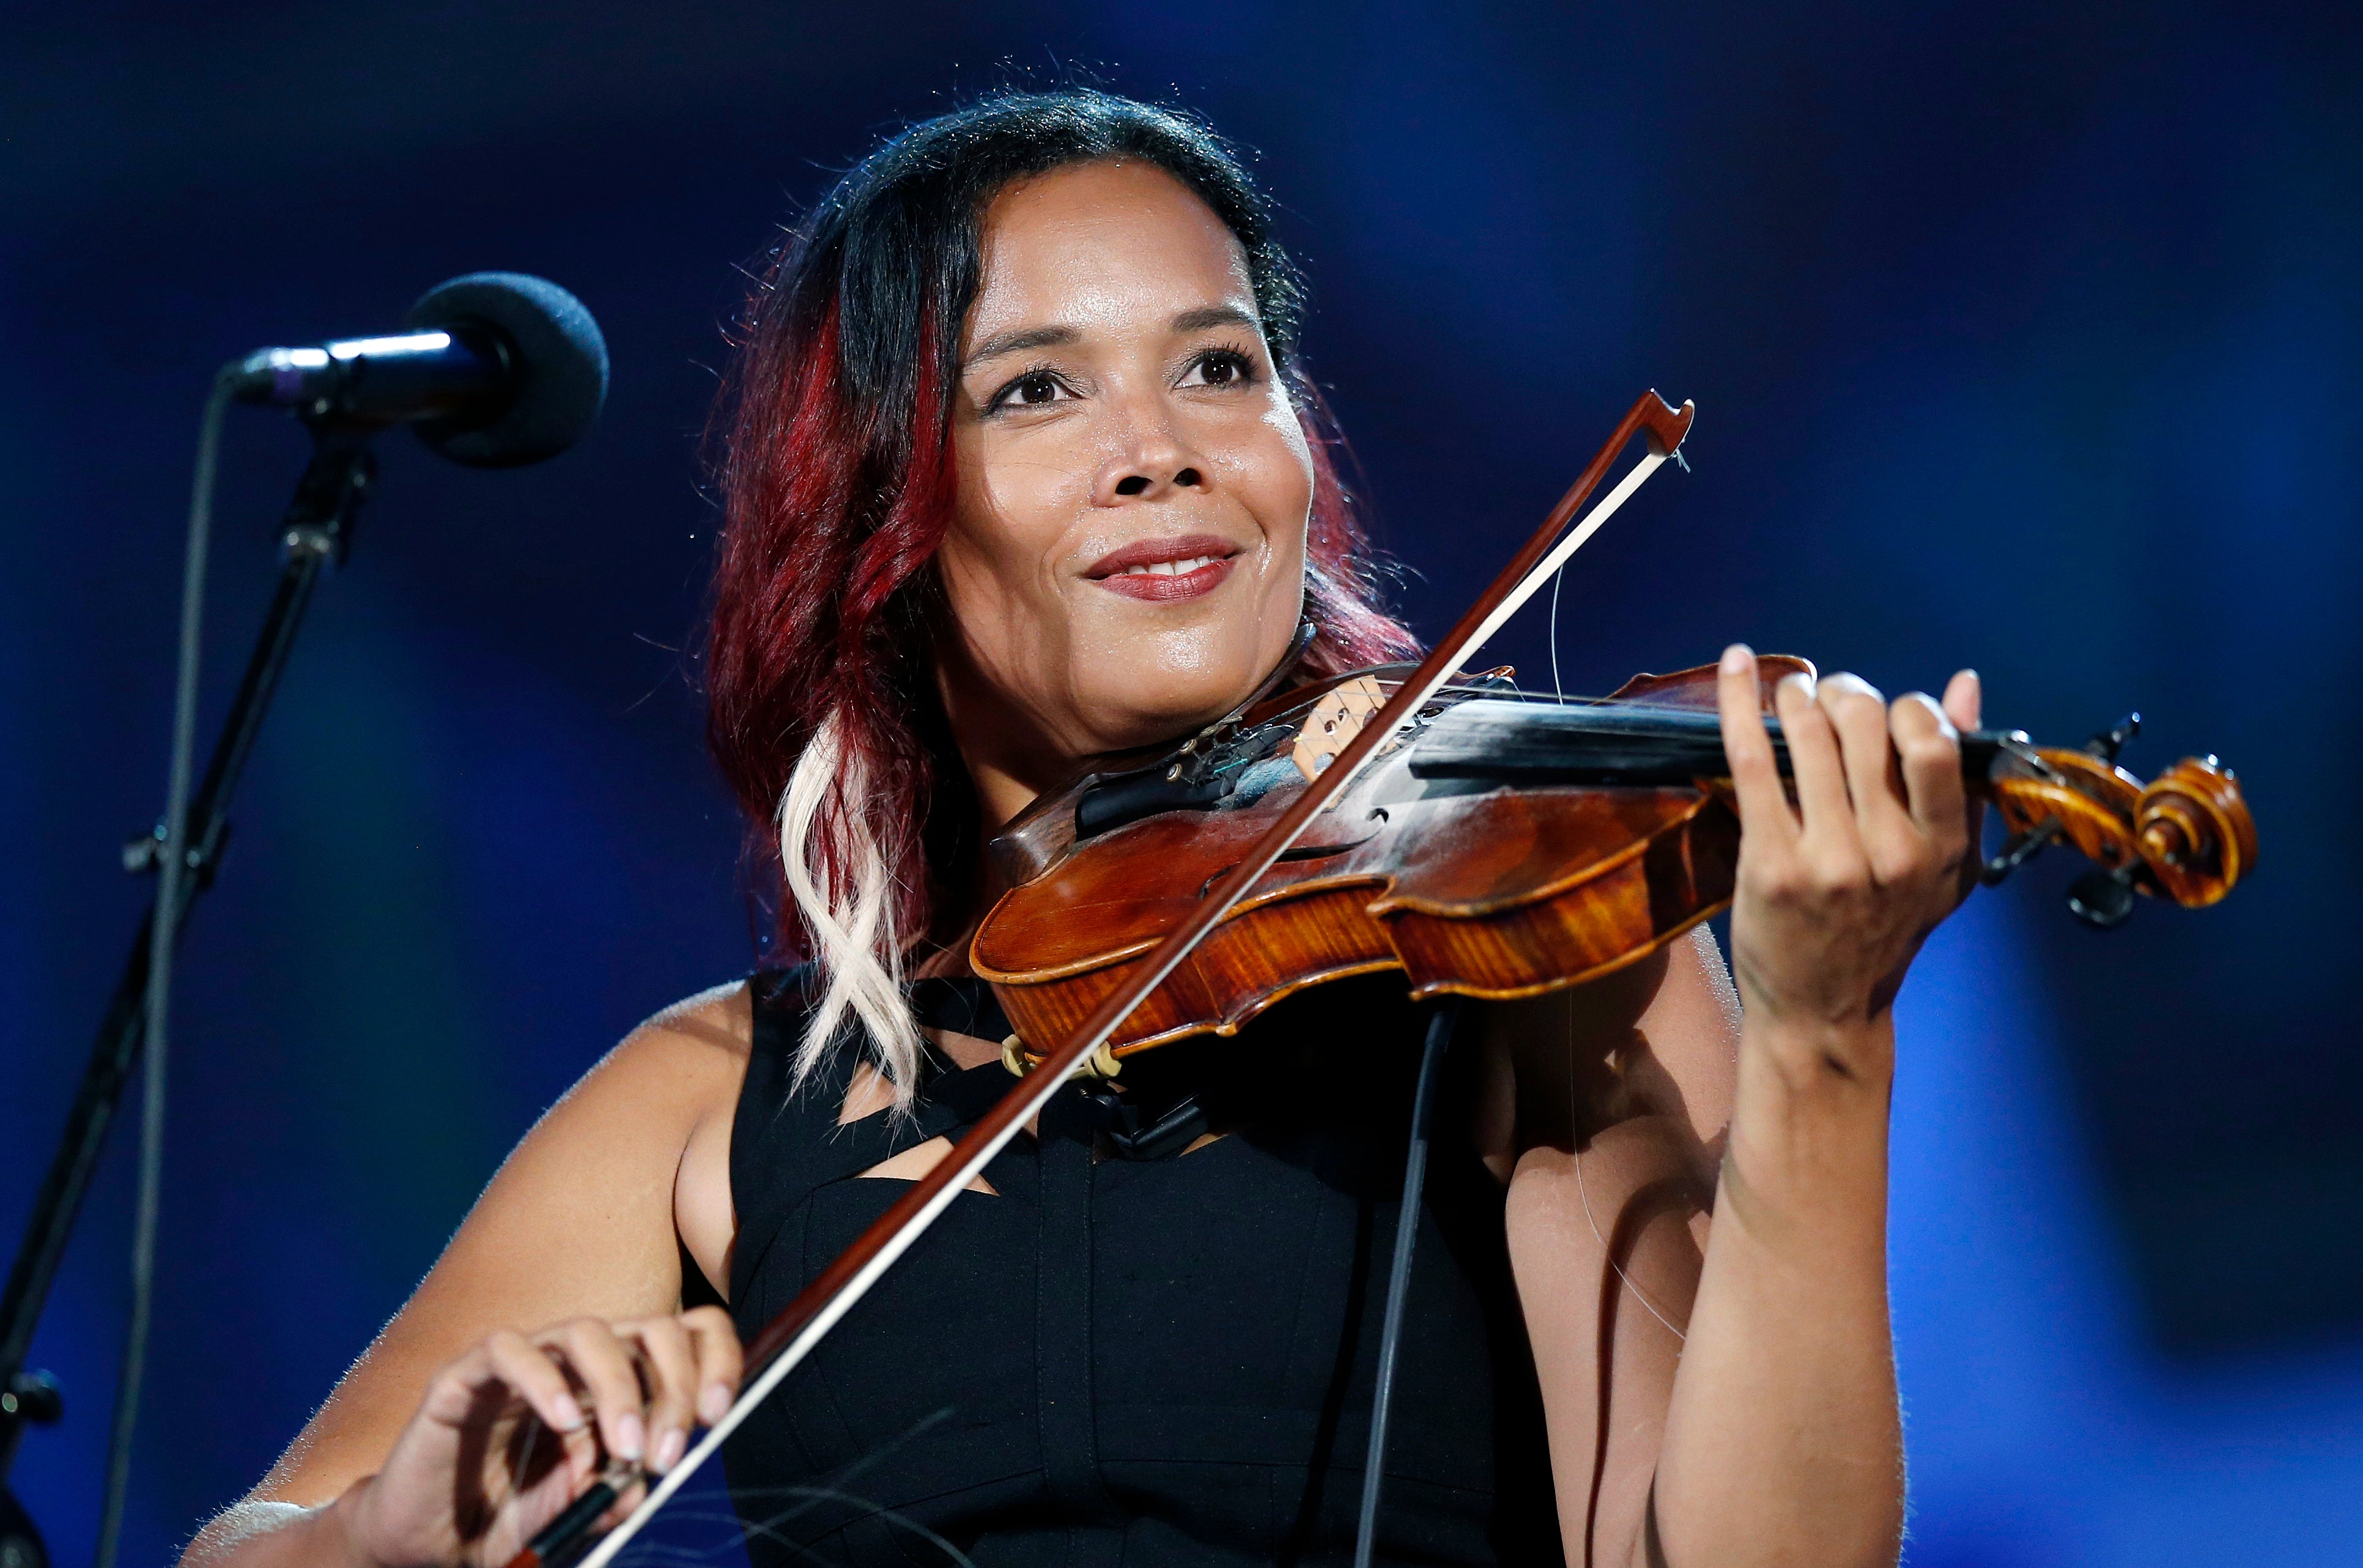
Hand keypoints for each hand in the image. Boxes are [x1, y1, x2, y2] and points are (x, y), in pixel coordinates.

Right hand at [342, 1307, 741, 1567]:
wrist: (429, 1544)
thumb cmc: (511, 1517)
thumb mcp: (583, 1507)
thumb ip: (622, 1487)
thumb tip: (652, 1476)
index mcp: (618, 1384)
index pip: (684, 1336)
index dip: (713, 1359)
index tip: (717, 1413)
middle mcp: (578, 1362)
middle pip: (650, 1328)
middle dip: (674, 1384)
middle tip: (669, 1451)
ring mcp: (524, 1362)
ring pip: (588, 1330)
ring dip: (619, 1387)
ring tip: (625, 1448)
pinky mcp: (465, 1375)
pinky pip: (509, 1349)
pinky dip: (543, 1379)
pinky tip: (563, 1422)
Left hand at [1714, 645, 1982, 1077]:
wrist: (1822, 1013)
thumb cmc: (1883, 933)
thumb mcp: (1942, 868)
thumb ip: (1960, 780)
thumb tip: (1964, 684)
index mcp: (1939, 850)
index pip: (1933, 743)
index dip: (1906, 708)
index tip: (1884, 712)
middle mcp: (1889, 853)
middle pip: (1866, 726)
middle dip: (1845, 694)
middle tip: (1828, 698)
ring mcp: (1827, 859)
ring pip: (1810, 734)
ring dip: (1796, 694)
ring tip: (1791, 691)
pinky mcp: (1768, 862)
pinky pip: (1752, 758)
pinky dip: (1739, 702)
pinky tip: (1737, 665)